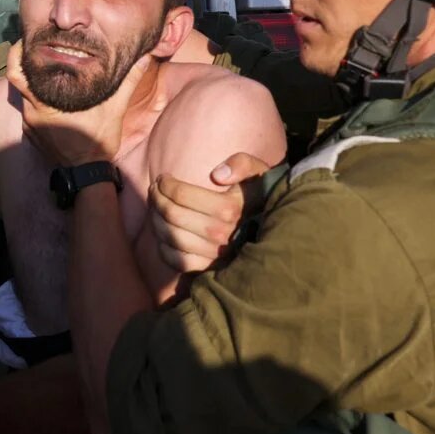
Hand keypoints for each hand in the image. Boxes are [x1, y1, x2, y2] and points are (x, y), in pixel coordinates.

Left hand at [6, 41, 150, 165]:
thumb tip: (144, 57)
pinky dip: (36, 99)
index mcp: (44, 104)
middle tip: (34, 47)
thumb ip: (127, 81)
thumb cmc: (98, 140)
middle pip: (17, 80)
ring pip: (23, 95)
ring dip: (33, 81)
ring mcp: (30, 124)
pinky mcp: (32, 134)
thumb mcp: (115, 108)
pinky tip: (51, 92)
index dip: (18, 54)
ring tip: (46, 66)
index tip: (28, 40)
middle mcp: (32, 112)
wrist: (88, 172)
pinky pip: (28, 110)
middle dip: (23, 63)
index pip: (17, 73)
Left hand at [148, 153, 270, 272]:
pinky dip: (165, 248)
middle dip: (157, 199)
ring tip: (156, 208)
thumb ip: (243, 164)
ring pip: (171, 236)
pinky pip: (178, 260)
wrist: (280, 231)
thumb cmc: (263, 196)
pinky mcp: (211, 269)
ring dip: (156, 220)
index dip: (166, 184)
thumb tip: (217, 175)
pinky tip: (165, 234)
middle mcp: (220, 233)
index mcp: (230, 208)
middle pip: (172, 214)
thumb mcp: (260, 172)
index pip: (181, 194)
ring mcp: (214, 254)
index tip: (163, 178)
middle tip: (154, 190)